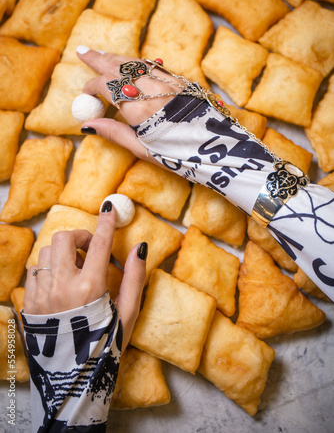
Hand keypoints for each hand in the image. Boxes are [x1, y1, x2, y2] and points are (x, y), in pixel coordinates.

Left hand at [24, 202, 145, 349]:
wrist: (71, 381)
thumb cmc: (105, 347)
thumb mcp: (128, 314)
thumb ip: (134, 278)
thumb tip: (139, 247)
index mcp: (90, 288)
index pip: (99, 243)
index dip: (106, 223)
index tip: (109, 209)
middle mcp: (62, 286)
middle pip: (65, 239)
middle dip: (80, 237)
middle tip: (90, 249)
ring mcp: (41, 294)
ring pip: (47, 252)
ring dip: (64, 254)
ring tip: (75, 270)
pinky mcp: (29, 304)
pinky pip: (35, 271)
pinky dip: (49, 270)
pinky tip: (60, 284)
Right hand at [77, 48, 183, 160]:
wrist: (216, 148)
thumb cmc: (178, 155)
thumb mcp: (142, 149)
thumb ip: (114, 133)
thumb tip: (87, 125)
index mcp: (138, 108)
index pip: (107, 85)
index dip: (92, 87)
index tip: (86, 94)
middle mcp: (150, 89)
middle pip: (118, 67)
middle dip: (98, 58)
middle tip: (82, 51)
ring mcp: (167, 82)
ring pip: (136, 63)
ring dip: (117, 58)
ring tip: (102, 55)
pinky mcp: (180, 81)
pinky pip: (152, 66)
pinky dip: (136, 63)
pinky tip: (131, 64)